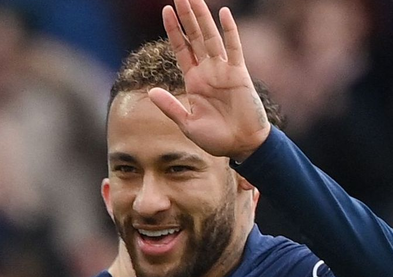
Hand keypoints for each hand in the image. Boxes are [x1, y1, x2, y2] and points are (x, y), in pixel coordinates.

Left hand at [149, 0, 270, 161]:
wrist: (242, 146)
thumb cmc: (216, 138)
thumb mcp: (187, 124)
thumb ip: (170, 106)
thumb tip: (150, 91)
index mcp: (194, 81)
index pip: (181, 49)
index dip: (173, 30)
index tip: (165, 10)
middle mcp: (208, 71)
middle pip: (194, 37)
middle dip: (187, 16)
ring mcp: (224, 70)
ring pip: (211, 37)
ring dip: (202, 18)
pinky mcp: (239, 74)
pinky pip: (234, 49)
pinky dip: (230, 31)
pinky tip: (224, 14)